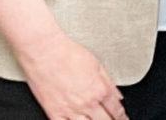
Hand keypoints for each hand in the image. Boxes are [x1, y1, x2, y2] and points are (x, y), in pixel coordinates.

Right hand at [11, 32, 127, 119]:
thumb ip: (109, 83)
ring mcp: (70, 110)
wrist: (43, 51)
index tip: (122, 118)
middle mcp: (87, 103)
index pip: (116, 110)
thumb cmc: (67, 53)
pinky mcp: (53, 112)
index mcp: (100, 90)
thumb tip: (117, 95)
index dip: (121, 116)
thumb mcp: (97, 64)